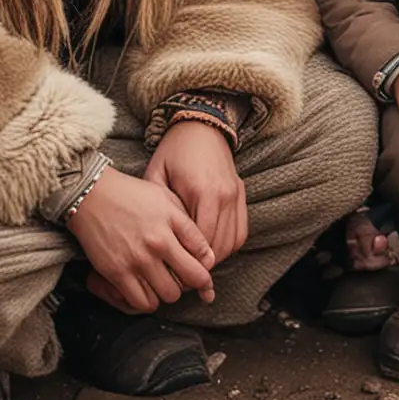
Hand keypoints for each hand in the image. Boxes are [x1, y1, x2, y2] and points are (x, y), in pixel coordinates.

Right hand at [63, 167, 215, 313]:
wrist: (93, 195)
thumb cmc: (132, 194)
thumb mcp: (167, 200)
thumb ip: (188, 226)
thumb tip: (207, 255)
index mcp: (171, 226)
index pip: (201, 261)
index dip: (206, 275)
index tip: (204, 277)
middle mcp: (155, 246)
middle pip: (186, 283)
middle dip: (189, 284)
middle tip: (182, 279)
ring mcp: (135, 262)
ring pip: (166, 297)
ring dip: (168, 293)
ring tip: (164, 282)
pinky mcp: (116, 274)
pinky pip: (141, 302)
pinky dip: (148, 301)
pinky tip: (147, 289)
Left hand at [145, 120, 248, 265]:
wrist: (201, 124)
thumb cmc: (174, 151)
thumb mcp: (156, 175)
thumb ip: (159, 208)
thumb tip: (160, 242)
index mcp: (201, 191)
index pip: (201, 242)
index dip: (189, 262)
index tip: (174, 272)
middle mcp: (224, 194)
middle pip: (218, 246)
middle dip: (202, 265)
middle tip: (183, 275)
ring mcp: (236, 194)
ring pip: (232, 242)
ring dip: (216, 257)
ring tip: (197, 264)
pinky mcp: (241, 193)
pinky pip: (241, 231)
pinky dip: (229, 245)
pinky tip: (213, 248)